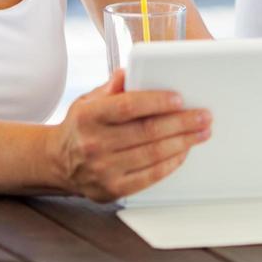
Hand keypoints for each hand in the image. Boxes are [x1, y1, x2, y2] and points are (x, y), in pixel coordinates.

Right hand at [51, 70, 210, 200]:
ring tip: (201, 132)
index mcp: (88, 117)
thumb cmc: (81, 127)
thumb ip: (112, 87)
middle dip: (182, 123)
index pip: (127, 106)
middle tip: (203, 116)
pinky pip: (150, 176)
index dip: (156, 102)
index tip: (180, 98)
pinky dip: (171, 163)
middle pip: (147, 132)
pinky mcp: (113, 189)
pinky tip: (183, 152)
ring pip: (153, 154)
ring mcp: (103, 170)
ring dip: (183, 142)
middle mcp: (94, 144)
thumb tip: (129, 72)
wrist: (58, 162)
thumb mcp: (89, 100)